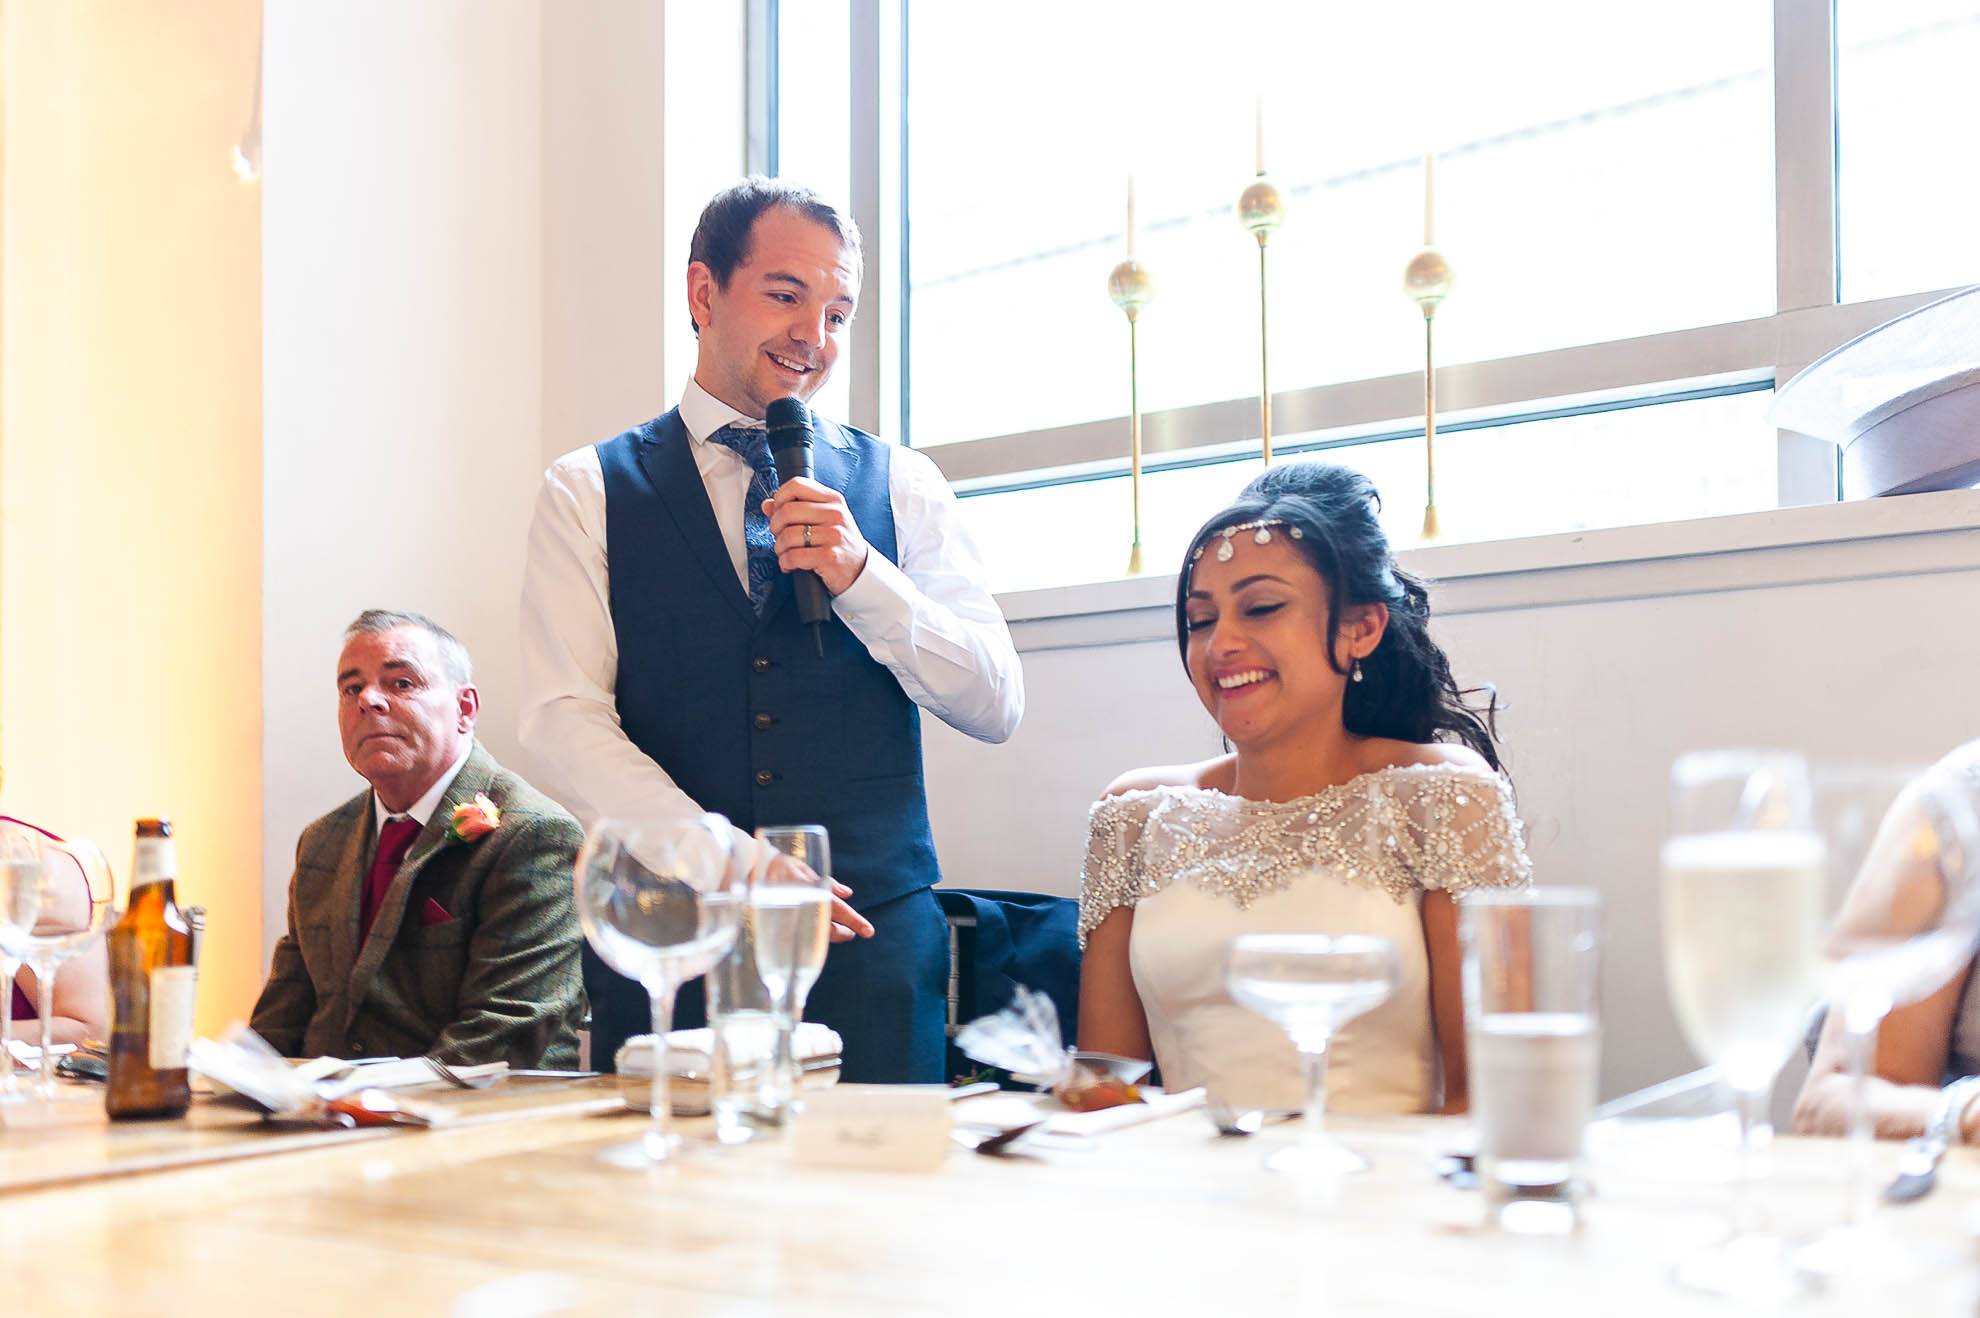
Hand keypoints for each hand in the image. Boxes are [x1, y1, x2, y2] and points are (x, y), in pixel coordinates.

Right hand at [761, 850, 872, 942]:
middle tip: (851, 934)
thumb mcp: (804, 867)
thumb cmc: (778, 864)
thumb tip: (847, 894)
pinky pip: (798, 937)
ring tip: (839, 933)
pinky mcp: (777, 925)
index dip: (855, 921)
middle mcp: (802, 905)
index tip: (868, 931)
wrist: (747, 868)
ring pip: (814, 935)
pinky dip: (810, 936)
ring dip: (828, 936)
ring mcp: (789, 917)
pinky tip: (814, 934)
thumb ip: (827, 883)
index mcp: (811, 889)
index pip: (838, 910)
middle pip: (827, 929)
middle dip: (841, 933)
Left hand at [765, 477, 868, 596]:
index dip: (779, 498)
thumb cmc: (838, 543)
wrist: (859, 570)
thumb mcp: (822, 520)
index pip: (796, 485)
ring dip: (779, 548)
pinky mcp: (830, 557)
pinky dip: (785, 562)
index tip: (778, 512)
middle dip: (775, 526)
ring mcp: (834, 535)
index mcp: (833, 500)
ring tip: (785, 553)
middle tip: (778, 536)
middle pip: (787, 510)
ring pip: (788, 535)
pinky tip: (790, 565)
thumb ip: (796, 508)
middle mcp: (835, 514)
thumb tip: (767, 505)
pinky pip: (794, 556)